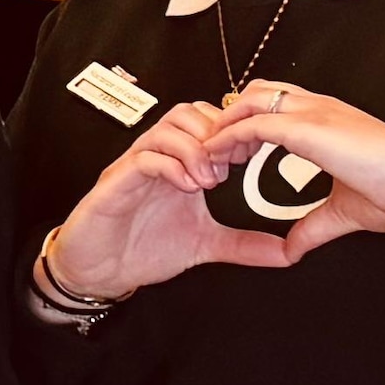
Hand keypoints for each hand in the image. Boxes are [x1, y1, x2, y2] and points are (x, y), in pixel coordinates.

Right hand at [45, 102, 300, 298]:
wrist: (99, 272)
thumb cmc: (141, 250)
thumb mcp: (205, 246)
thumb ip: (244, 245)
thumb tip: (285, 252)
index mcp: (178, 164)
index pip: (207, 122)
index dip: (233, 132)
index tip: (251, 156)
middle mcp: (157, 158)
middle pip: (187, 112)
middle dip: (216, 134)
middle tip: (232, 166)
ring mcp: (134, 167)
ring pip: (166, 127)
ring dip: (196, 148)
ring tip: (210, 180)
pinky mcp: (115, 183)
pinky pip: (144, 158)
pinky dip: (172, 167)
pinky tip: (189, 188)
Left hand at [222, 80, 384, 257]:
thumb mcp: (344, 212)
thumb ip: (313, 227)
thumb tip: (292, 249)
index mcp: (328, 121)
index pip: (278, 105)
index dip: (249, 123)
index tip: (233, 153)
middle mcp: (318, 109)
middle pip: (257, 93)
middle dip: (231, 117)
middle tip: (215, 151)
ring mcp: (312, 114)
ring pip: (249, 101)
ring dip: (224, 124)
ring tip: (209, 153)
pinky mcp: (307, 128)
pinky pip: (253, 123)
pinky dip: (227, 136)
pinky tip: (215, 153)